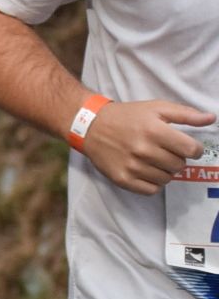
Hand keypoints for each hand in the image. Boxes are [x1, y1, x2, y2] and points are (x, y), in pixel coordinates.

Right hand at [83, 98, 213, 194]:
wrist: (91, 126)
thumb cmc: (128, 116)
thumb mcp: (157, 108)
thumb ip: (186, 114)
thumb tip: (211, 118)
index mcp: (155, 131)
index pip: (191, 150)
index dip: (195, 149)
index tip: (187, 147)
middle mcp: (143, 150)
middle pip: (179, 165)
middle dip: (178, 159)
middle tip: (166, 151)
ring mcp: (132, 167)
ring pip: (167, 179)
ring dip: (166, 171)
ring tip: (155, 161)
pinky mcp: (122, 179)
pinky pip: (151, 190)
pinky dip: (154, 183)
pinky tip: (147, 171)